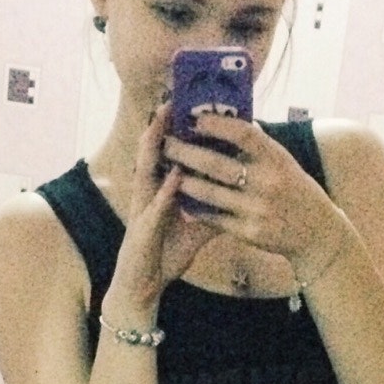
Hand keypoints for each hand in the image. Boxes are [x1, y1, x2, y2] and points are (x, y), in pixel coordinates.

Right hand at [110, 102, 222, 307]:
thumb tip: (241, 198)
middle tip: (172, 97)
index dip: (173, 130)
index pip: (166, 153)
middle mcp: (147, 194)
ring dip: (154, 145)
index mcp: (158, 190)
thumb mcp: (197, 230)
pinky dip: (166, 189)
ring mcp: (142, 209)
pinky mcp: (142, 229)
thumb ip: (215, 211)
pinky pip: (156, 205)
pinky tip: (176, 175)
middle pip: (153, 152)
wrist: (144, 286)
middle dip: (161, 125)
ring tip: (163, 120)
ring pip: (147, 169)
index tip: (186, 106)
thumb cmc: (166, 256)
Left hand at [161, 112, 347, 273]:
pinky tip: (183, 200)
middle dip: (188, 153)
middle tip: (168, 144)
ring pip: (211, 193)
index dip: (218, 125)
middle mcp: (268, 183)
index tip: (196, 118)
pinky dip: (198, 209)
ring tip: (170, 171)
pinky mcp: (250, 233)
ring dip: (186, 181)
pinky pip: (215, 219)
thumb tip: (234, 118)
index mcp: (277, 159)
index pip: (244, 134)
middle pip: (218, 165)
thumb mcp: (285, 163)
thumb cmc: (296, 191)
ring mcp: (257, 210)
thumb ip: (261, 146)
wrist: (317, 234)